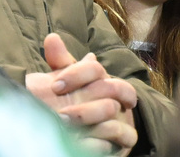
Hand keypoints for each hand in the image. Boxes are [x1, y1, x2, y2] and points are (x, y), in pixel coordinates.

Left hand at [30, 33, 138, 155]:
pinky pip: (126, 134)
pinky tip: (83, 141)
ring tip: (65, 125)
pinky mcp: (128, 137)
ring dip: (89, 118)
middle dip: (83, 100)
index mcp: (101, 79)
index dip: (76, 74)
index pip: (94, 68)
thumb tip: (52, 37)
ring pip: (115, 110)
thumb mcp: (68, 82)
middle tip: (58, 112)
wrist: (97, 134)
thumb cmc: (79, 104)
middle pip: (111, 87)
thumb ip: (61, 63)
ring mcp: (124, 115)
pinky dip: (105, 137)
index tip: (54, 87)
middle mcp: (116, 94)